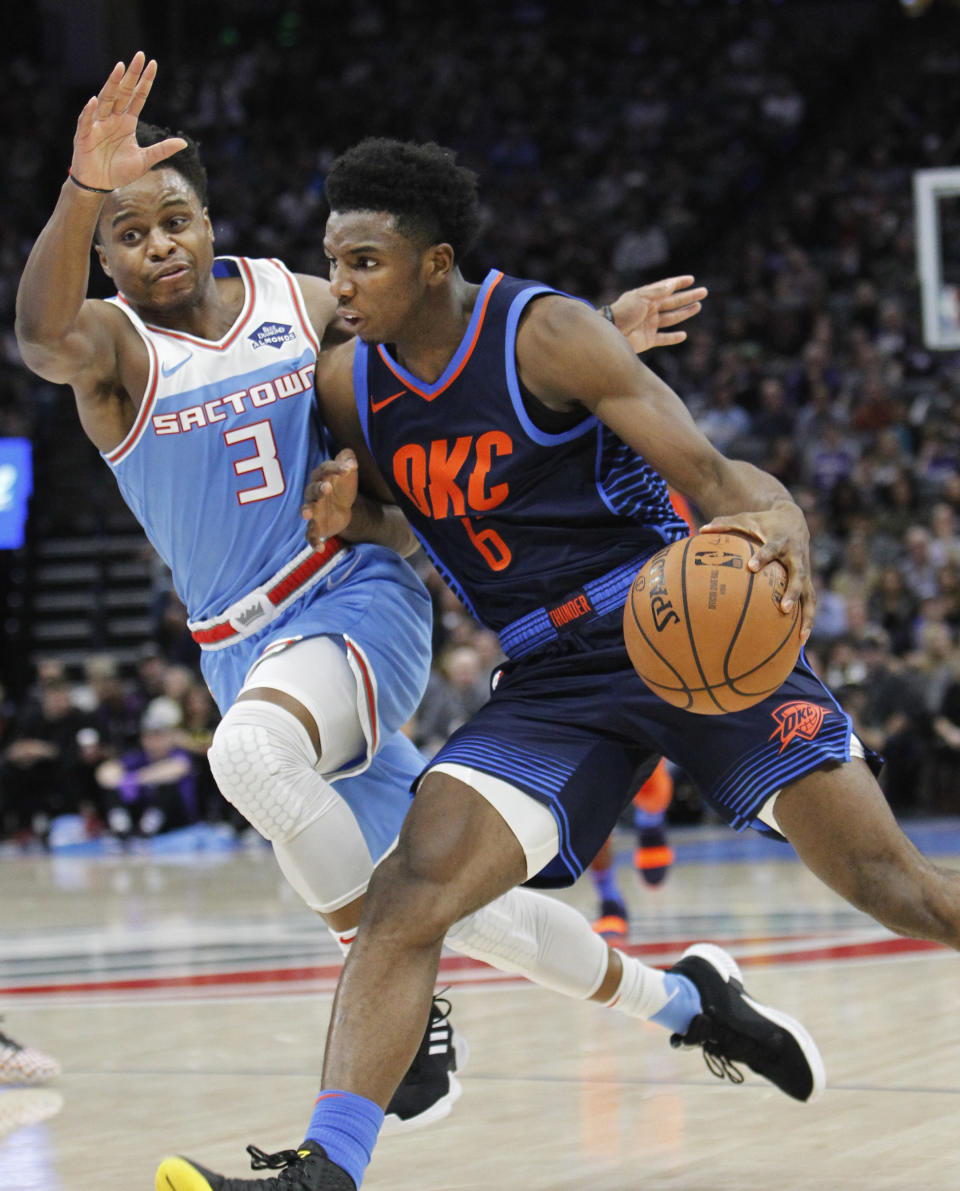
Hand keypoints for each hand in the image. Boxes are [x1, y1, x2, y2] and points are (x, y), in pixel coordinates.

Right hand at [70, 52, 185, 191]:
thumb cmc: (119, 171)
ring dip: (112, 84)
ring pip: (106, 100)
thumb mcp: (145, 161)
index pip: (138, 97)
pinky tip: (95, 101)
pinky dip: (90, 112)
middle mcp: (113, 118)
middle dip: (131, 75)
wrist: (99, 185)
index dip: (145, 82)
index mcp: (127, 122)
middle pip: (123, 92)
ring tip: (120, 68)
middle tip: (139, 56)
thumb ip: (162, 150)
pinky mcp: (85, 135)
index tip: (153, 64)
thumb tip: (184, 143)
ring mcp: (98, 124)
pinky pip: (86, 121)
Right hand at [301, 449, 359, 547]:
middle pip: (312, 490)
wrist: (343, 508)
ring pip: (306, 510)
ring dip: (306, 511)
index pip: (324, 470)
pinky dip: (313, 542)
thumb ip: (348, 461)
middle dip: (318, 489)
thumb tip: (350, 460)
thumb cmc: (342, 486)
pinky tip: (320, 548)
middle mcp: (313, 494)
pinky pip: (310, 535)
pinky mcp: (315, 527)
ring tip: (308, 514)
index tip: (349, 469)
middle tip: (327, 488)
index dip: (335, 468)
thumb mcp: (349, 472)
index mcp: (321, 478)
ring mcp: (313, 511)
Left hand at [608, 275, 706, 352]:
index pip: (665, 288)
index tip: (691, 279)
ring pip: (671, 318)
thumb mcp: (640, 298)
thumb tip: (672, 284)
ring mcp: (649, 325)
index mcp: (646, 298)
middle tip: (703, 292)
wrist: (611, 333)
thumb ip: (657, 292)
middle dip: (688, 297)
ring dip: (685, 313)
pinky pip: (664, 338)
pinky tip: (683, 335)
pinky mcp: (648, 340)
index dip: (678, 283)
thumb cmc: (623, 312)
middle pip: (673, 302)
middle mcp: (649, 310)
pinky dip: (673, 338)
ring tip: (698, 306)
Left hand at [700, 500, 816, 643]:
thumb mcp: (745, 519)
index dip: (762, 557)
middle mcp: (796, 557)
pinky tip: (800, 640)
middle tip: (784, 609)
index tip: (751, 567)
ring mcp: (804, 571)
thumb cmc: (763, 522)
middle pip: (798, 576)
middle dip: (792, 592)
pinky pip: (810, 602)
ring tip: (801, 636)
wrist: (794, 519)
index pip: (771, 549)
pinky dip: (808, 620)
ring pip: (810, 594)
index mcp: (780, 542)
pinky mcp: (807, 581)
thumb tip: (700, 530)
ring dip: (807, 615)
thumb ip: (724, 525)